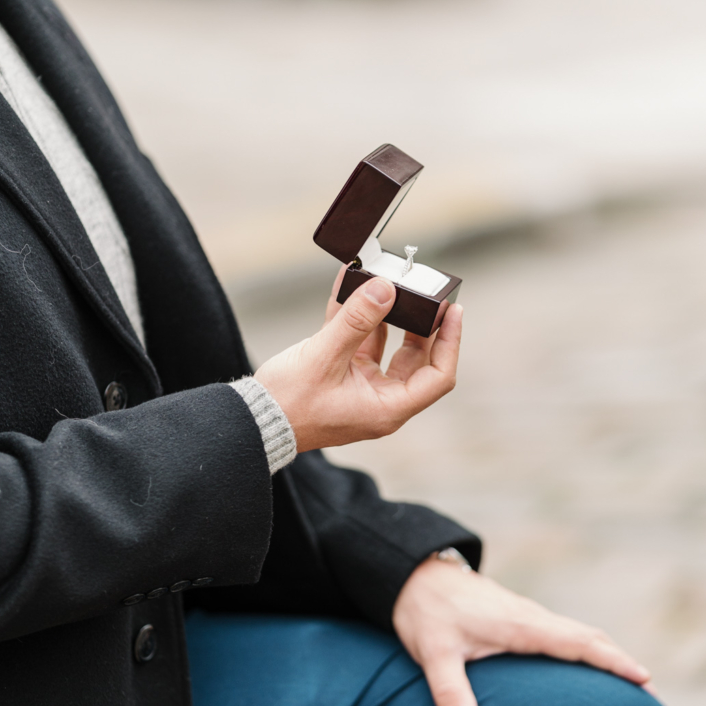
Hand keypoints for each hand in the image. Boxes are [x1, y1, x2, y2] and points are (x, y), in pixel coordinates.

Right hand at [255, 267, 461, 451]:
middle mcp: (379, 401)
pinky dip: (356, 318)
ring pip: (386, 348)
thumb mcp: (325, 357)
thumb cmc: (289, 403)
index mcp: (387, 408)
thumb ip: (357, 321)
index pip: (438, 377)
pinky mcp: (339, 376)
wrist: (253, 421)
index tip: (452, 311)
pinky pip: (357, 343)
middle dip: (419, 324)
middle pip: (415, 360)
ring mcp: (360, 389)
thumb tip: (385, 289)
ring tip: (387, 283)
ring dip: (386, 316)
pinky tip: (351, 286)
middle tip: (423, 293)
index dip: (450, 342)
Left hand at [393, 557, 650, 705]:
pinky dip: (582, 649)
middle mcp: (531, 617)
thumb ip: (449, 692)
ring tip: (628, 683)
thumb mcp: (433, 654)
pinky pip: (561, 633)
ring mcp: (526, 615)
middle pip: (589, 637)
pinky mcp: (516, 617)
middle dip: (621, 662)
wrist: (413, 575)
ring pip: (576, 633)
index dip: (614, 662)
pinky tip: (582, 667)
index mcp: (522, 625)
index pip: (580, 643)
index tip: (646, 679)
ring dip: (604, 654)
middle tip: (651, 692)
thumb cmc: (426, 613)